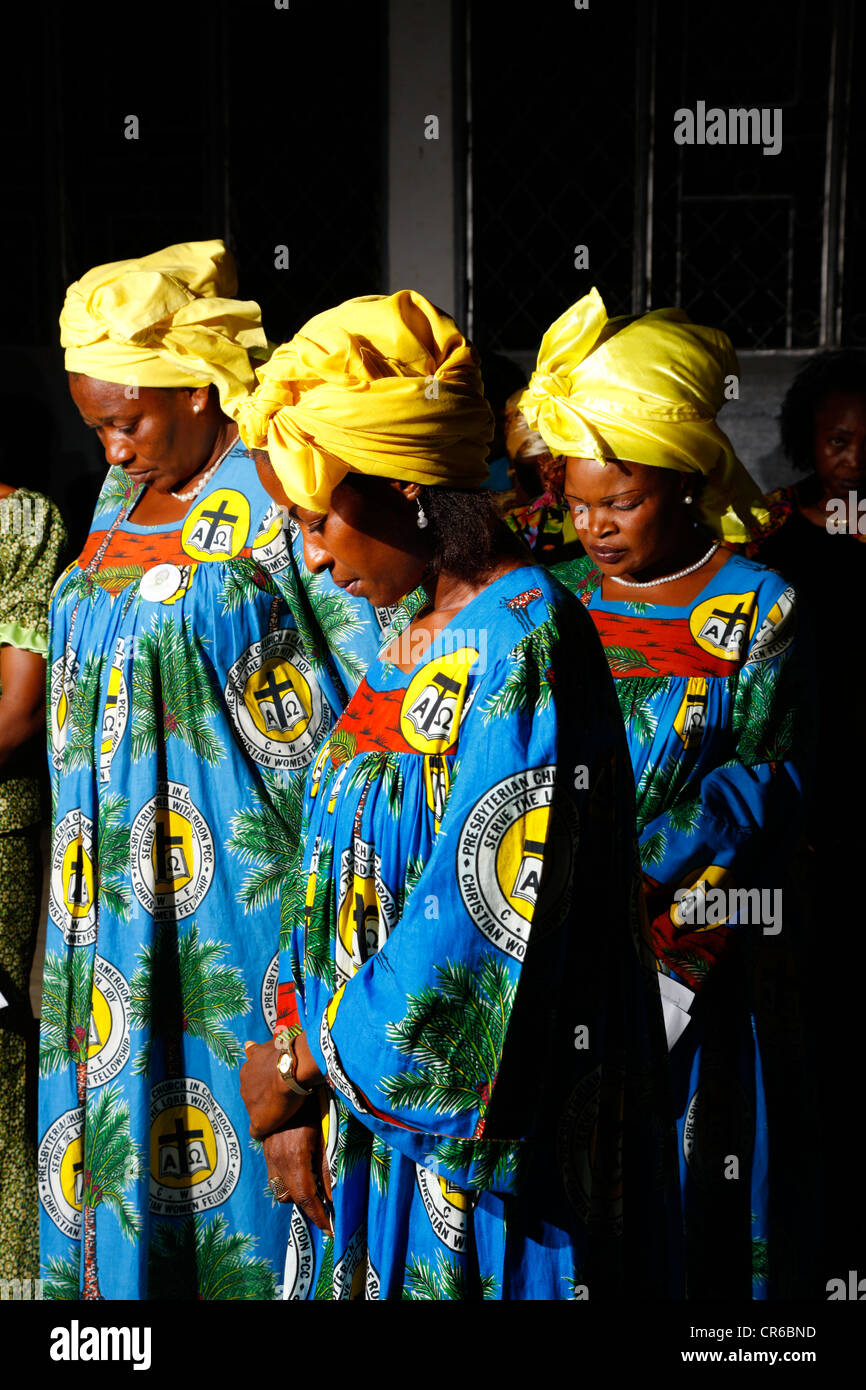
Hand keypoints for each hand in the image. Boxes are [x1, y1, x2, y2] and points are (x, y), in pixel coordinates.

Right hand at [240, 1039, 304, 1139]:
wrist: (292, 1071)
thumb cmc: (280, 1099)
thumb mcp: (264, 1123)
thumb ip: (256, 1129)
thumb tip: (255, 1132)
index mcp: (244, 1090)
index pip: (253, 1099)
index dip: (266, 1101)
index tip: (279, 1102)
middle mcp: (245, 1073)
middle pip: (255, 1080)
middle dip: (265, 1084)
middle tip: (282, 1088)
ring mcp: (256, 1057)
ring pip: (257, 1063)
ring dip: (266, 1067)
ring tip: (281, 1070)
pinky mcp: (268, 1045)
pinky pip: (264, 1045)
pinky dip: (267, 1048)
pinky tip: (275, 1050)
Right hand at [264, 1095, 333, 1234]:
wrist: (286, 1075)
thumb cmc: (313, 1103)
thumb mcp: (325, 1134)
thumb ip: (327, 1167)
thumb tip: (334, 1197)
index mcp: (294, 1157)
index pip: (306, 1198)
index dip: (318, 1216)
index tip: (329, 1230)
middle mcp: (277, 1158)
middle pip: (289, 1196)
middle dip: (306, 1203)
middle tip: (324, 1205)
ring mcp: (268, 1150)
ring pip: (278, 1185)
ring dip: (294, 1189)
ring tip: (313, 1184)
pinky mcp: (265, 1143)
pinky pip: (273, 1171)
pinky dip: (286, 1175)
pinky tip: (300, 1165)